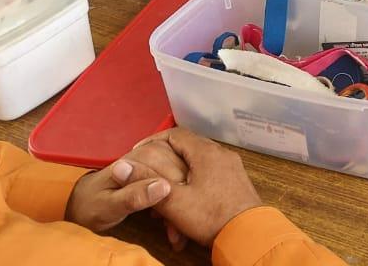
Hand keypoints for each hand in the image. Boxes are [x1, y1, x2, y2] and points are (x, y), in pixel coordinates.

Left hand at [65, 139, 186, 232]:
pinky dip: (181, 200)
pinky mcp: (162, 166)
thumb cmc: (93, 204)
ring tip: (175, 231)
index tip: (176, 227)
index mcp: (143, 157)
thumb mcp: (109, 205)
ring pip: (187, 178)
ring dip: (185, 205)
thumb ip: (133, 196)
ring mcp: (160, 158)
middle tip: (177, 233)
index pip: (176, 174)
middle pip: (186, 175)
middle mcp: (154, 152)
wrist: (85, 201)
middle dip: (184, 206)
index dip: (179, 201)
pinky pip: (181, 180)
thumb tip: (162, 187)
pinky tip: (174, 218)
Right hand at [135, 128, 261, 247]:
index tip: (138, 152)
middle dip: (166, 157)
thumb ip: (146, 182)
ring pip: (199, 160)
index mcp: (206, 152)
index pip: (175, 134)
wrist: (247, 234)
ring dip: (180, 170)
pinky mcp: (235, 179)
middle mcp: (221, 153)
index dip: (153, 141)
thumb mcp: (173, 201)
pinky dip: (194, 178)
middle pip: (188, 146)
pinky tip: (185, 194)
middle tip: (148, 170)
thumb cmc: (210, 216)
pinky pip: (210, 171)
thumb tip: (120, 167)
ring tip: (164, 185)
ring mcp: (231, 166)